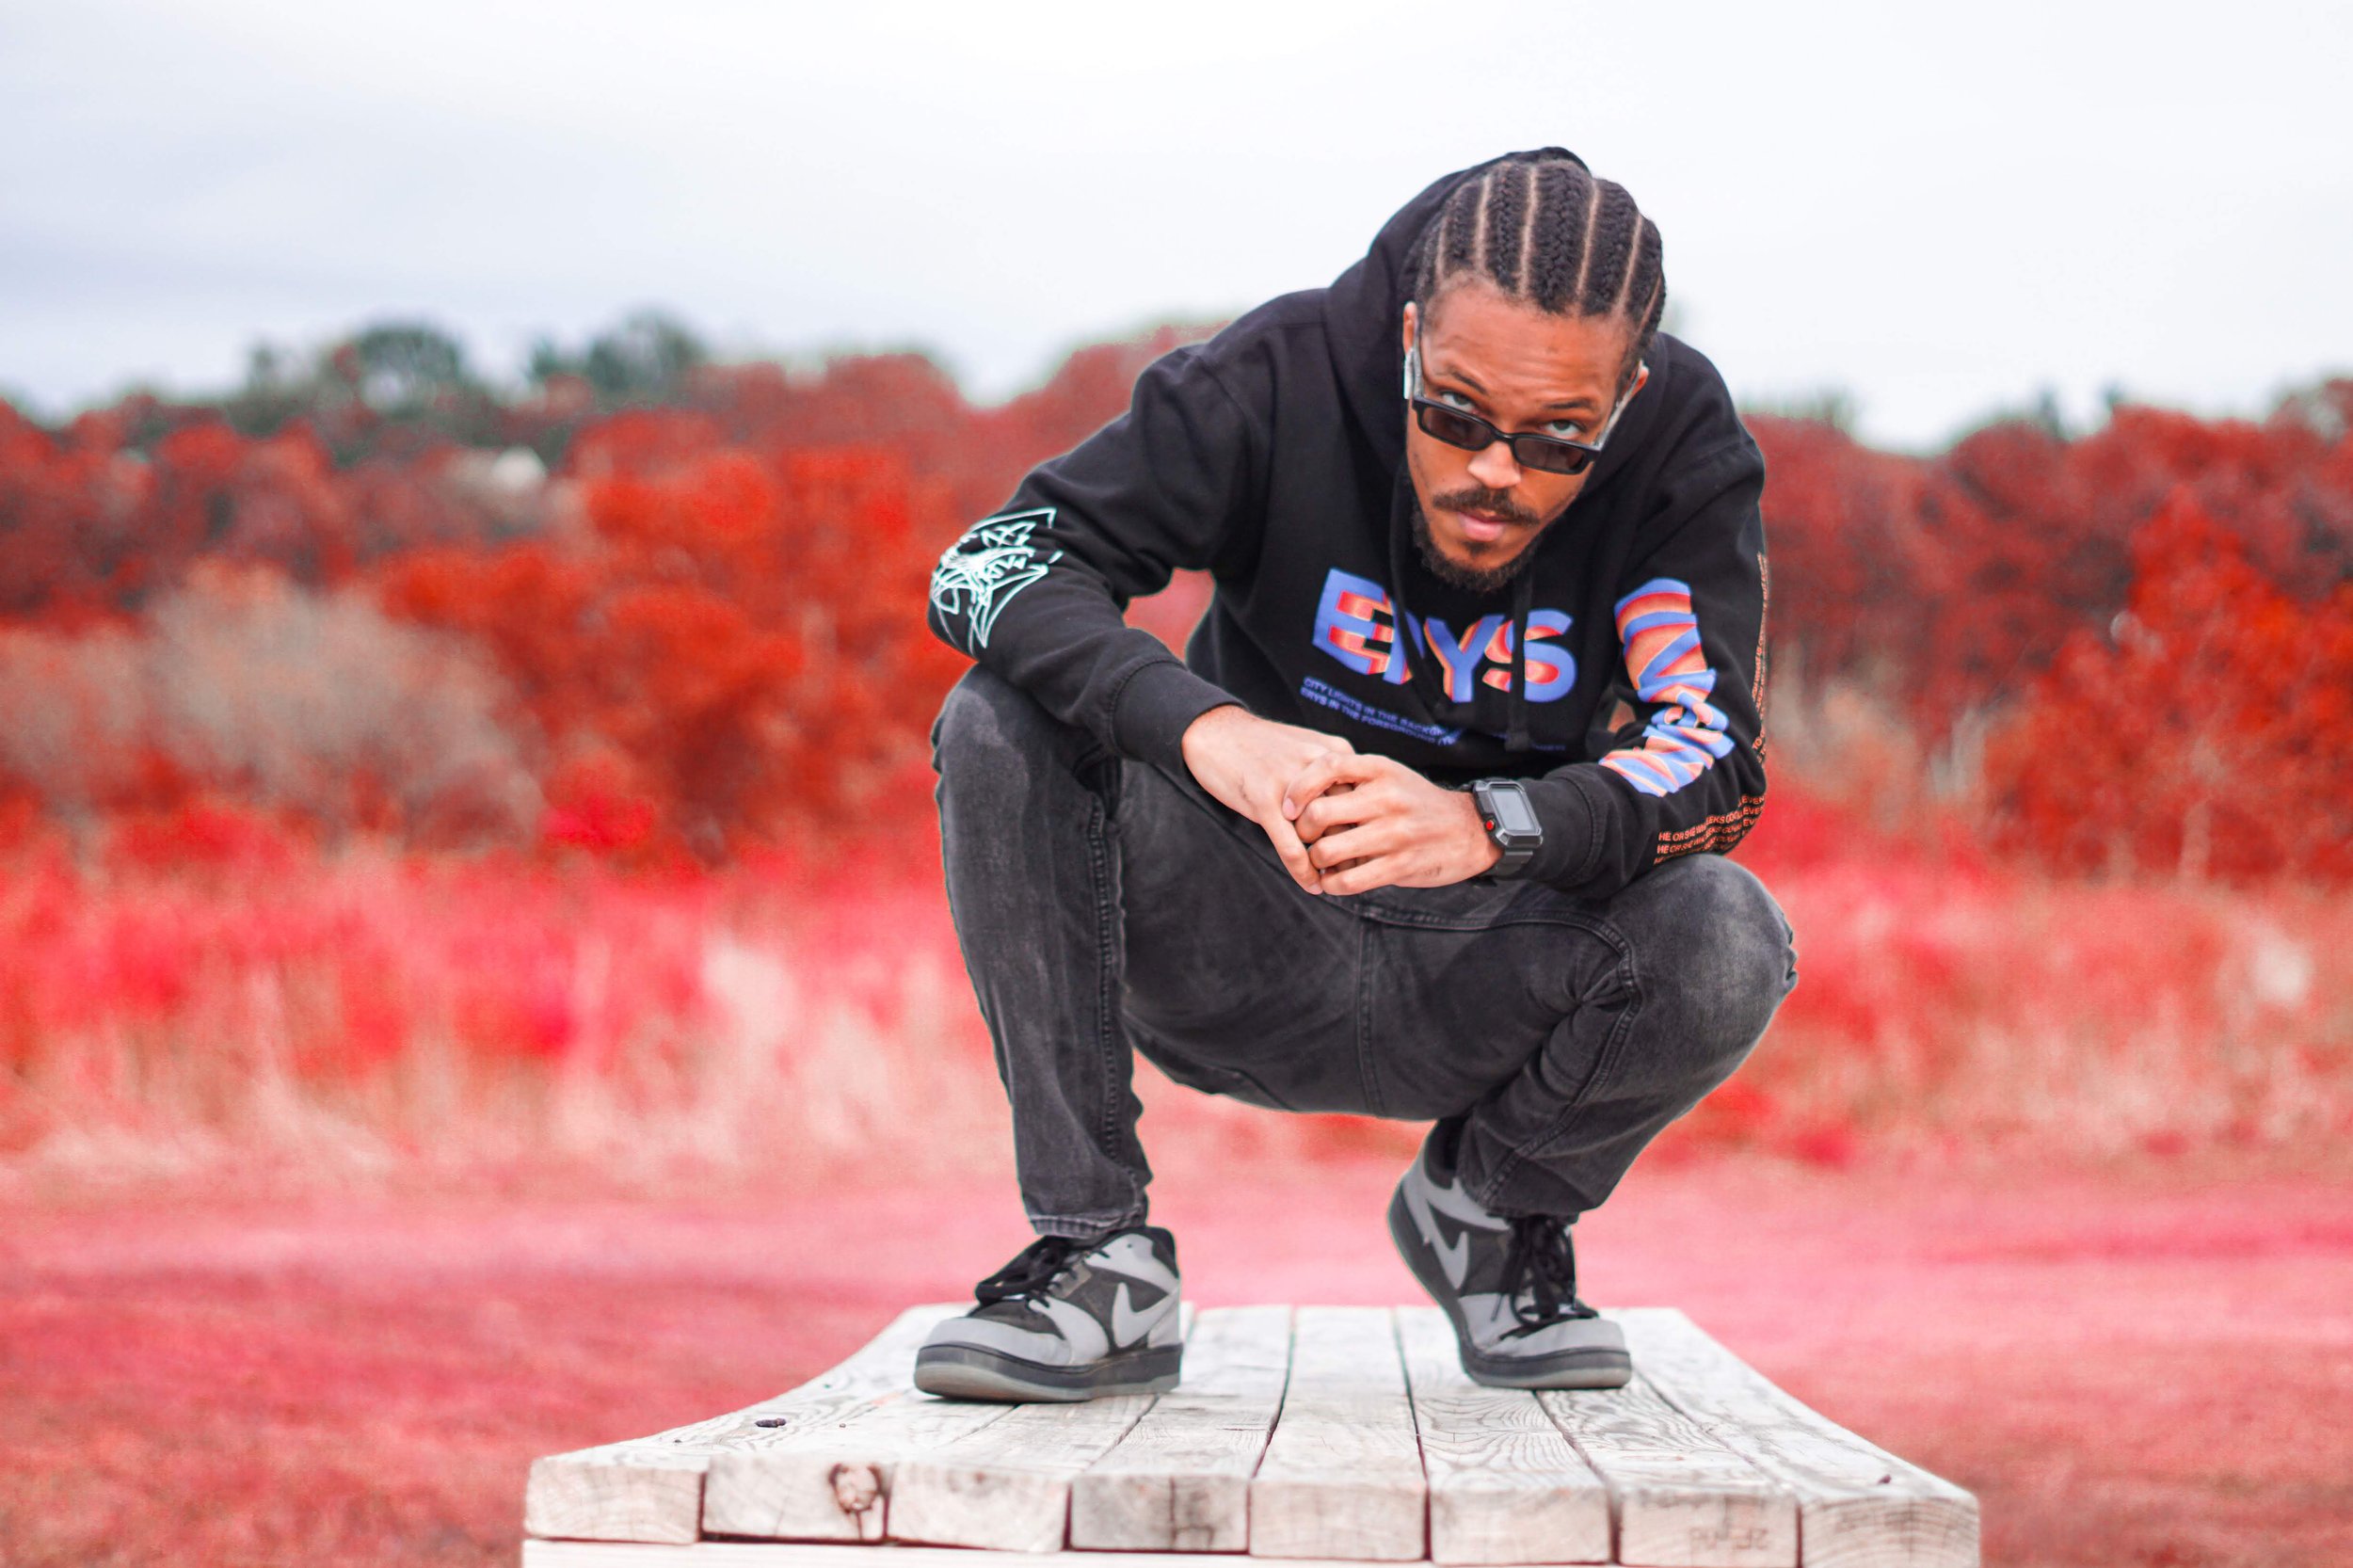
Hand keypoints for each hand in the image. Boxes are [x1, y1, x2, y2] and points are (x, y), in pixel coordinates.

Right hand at [1180, 706, 1355, 892]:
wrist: (1216, 731)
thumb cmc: (1263, 747)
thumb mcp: (1308, 750)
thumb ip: (1333, 776)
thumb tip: (1357, 812)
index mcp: (1335, 755)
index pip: (1365, 800)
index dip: (1368, 830)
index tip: (1372, 853)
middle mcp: (1318, 767)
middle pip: (1349, 819)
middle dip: (1355, 850)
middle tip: (1355, 872)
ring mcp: (1290, 784)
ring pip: (1323, 835)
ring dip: (1331, 864)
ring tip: (1335, 882)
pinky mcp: (1263, 800)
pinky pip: (1291, 846)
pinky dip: (1304, 871)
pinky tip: (1312, 885)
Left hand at [1281, 753, 1502, 894]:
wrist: (1469, 830)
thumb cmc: (1417, 803)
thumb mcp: (1391, 776)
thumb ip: (1353, 778)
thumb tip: (1301, 789)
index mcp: (1382, 770)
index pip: (1327, 766)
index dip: (1299, 787)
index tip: (1288, 805)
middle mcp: (1387, 798)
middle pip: (1319, 814)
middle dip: (1301, 831)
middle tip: (1304, 838)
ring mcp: (1395, 834)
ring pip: (1328, 851)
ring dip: (1315, 860)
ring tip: (1319, 861)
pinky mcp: (1400, 866)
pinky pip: (1349, 881)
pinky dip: (1331, 884)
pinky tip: (1332, 880)